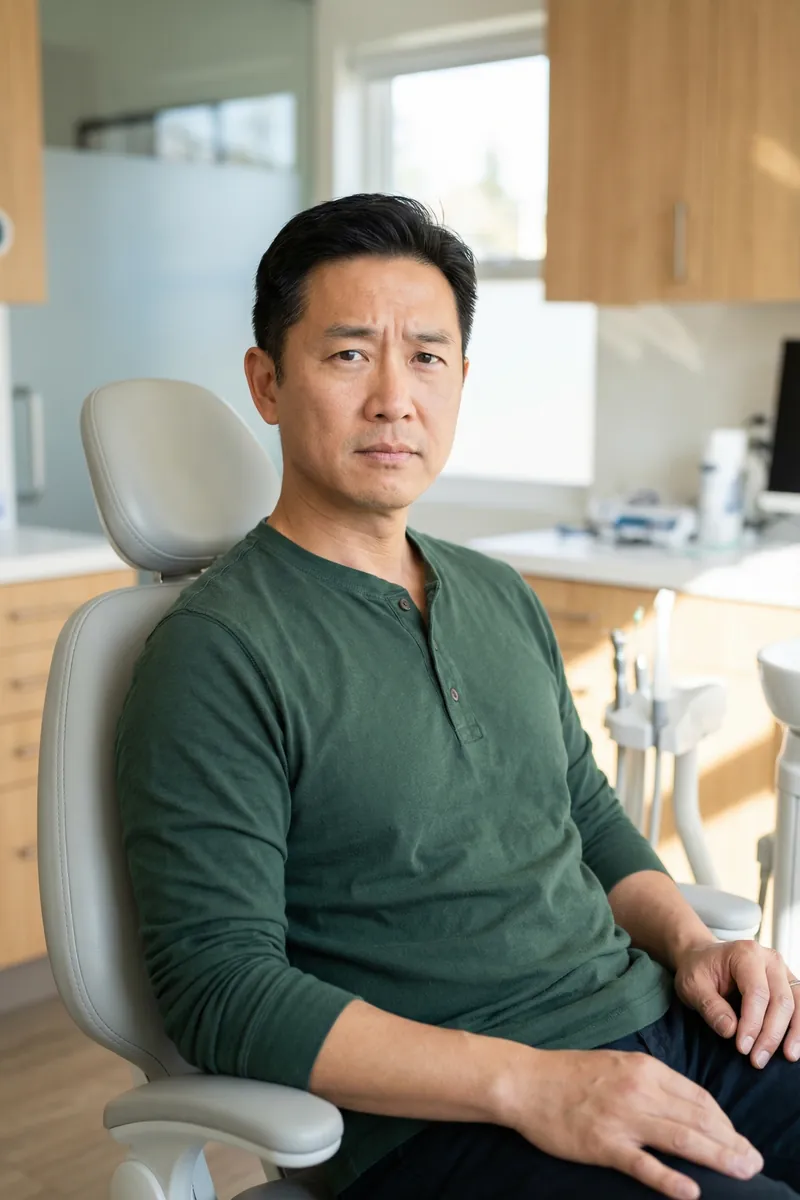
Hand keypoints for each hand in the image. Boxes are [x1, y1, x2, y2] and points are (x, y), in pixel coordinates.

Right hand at [501, 1047, 761, 1199]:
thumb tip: (687, 1106)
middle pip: (698, 1120)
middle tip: (755, 1164)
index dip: (725, 1123)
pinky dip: (669, 1179)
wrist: (526, 1081)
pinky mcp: (603, 1144)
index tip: (739, 1140)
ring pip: (681, 1140)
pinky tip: (690, 1192)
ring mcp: (622, 1118)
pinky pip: (643, 1165)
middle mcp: (638, 1090)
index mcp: (644, 1070)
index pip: (699, 1098)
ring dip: (717, 1158)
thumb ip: (651, 1082)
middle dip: (732, 1143)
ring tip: (742, 1174)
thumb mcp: (618, 1065)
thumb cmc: (571, 1074)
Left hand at [675, 939, 799, 1066]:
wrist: (702, 957)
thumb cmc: (697, 970)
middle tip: (757, 1060)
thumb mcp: (692, 986)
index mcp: (745, 954)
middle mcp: (769, 959)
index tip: (742, 1048)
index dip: (752, 1023)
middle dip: (771, 1034)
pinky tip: (794, 1045)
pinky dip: (799, 1026)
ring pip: (796, 1003)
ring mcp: (782, 970)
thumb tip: (731, 1031)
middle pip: (781, 1000)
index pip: (757, 992)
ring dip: (794, 1033)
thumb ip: (710, 1007)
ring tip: (787, 1056)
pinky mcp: (787, 983)